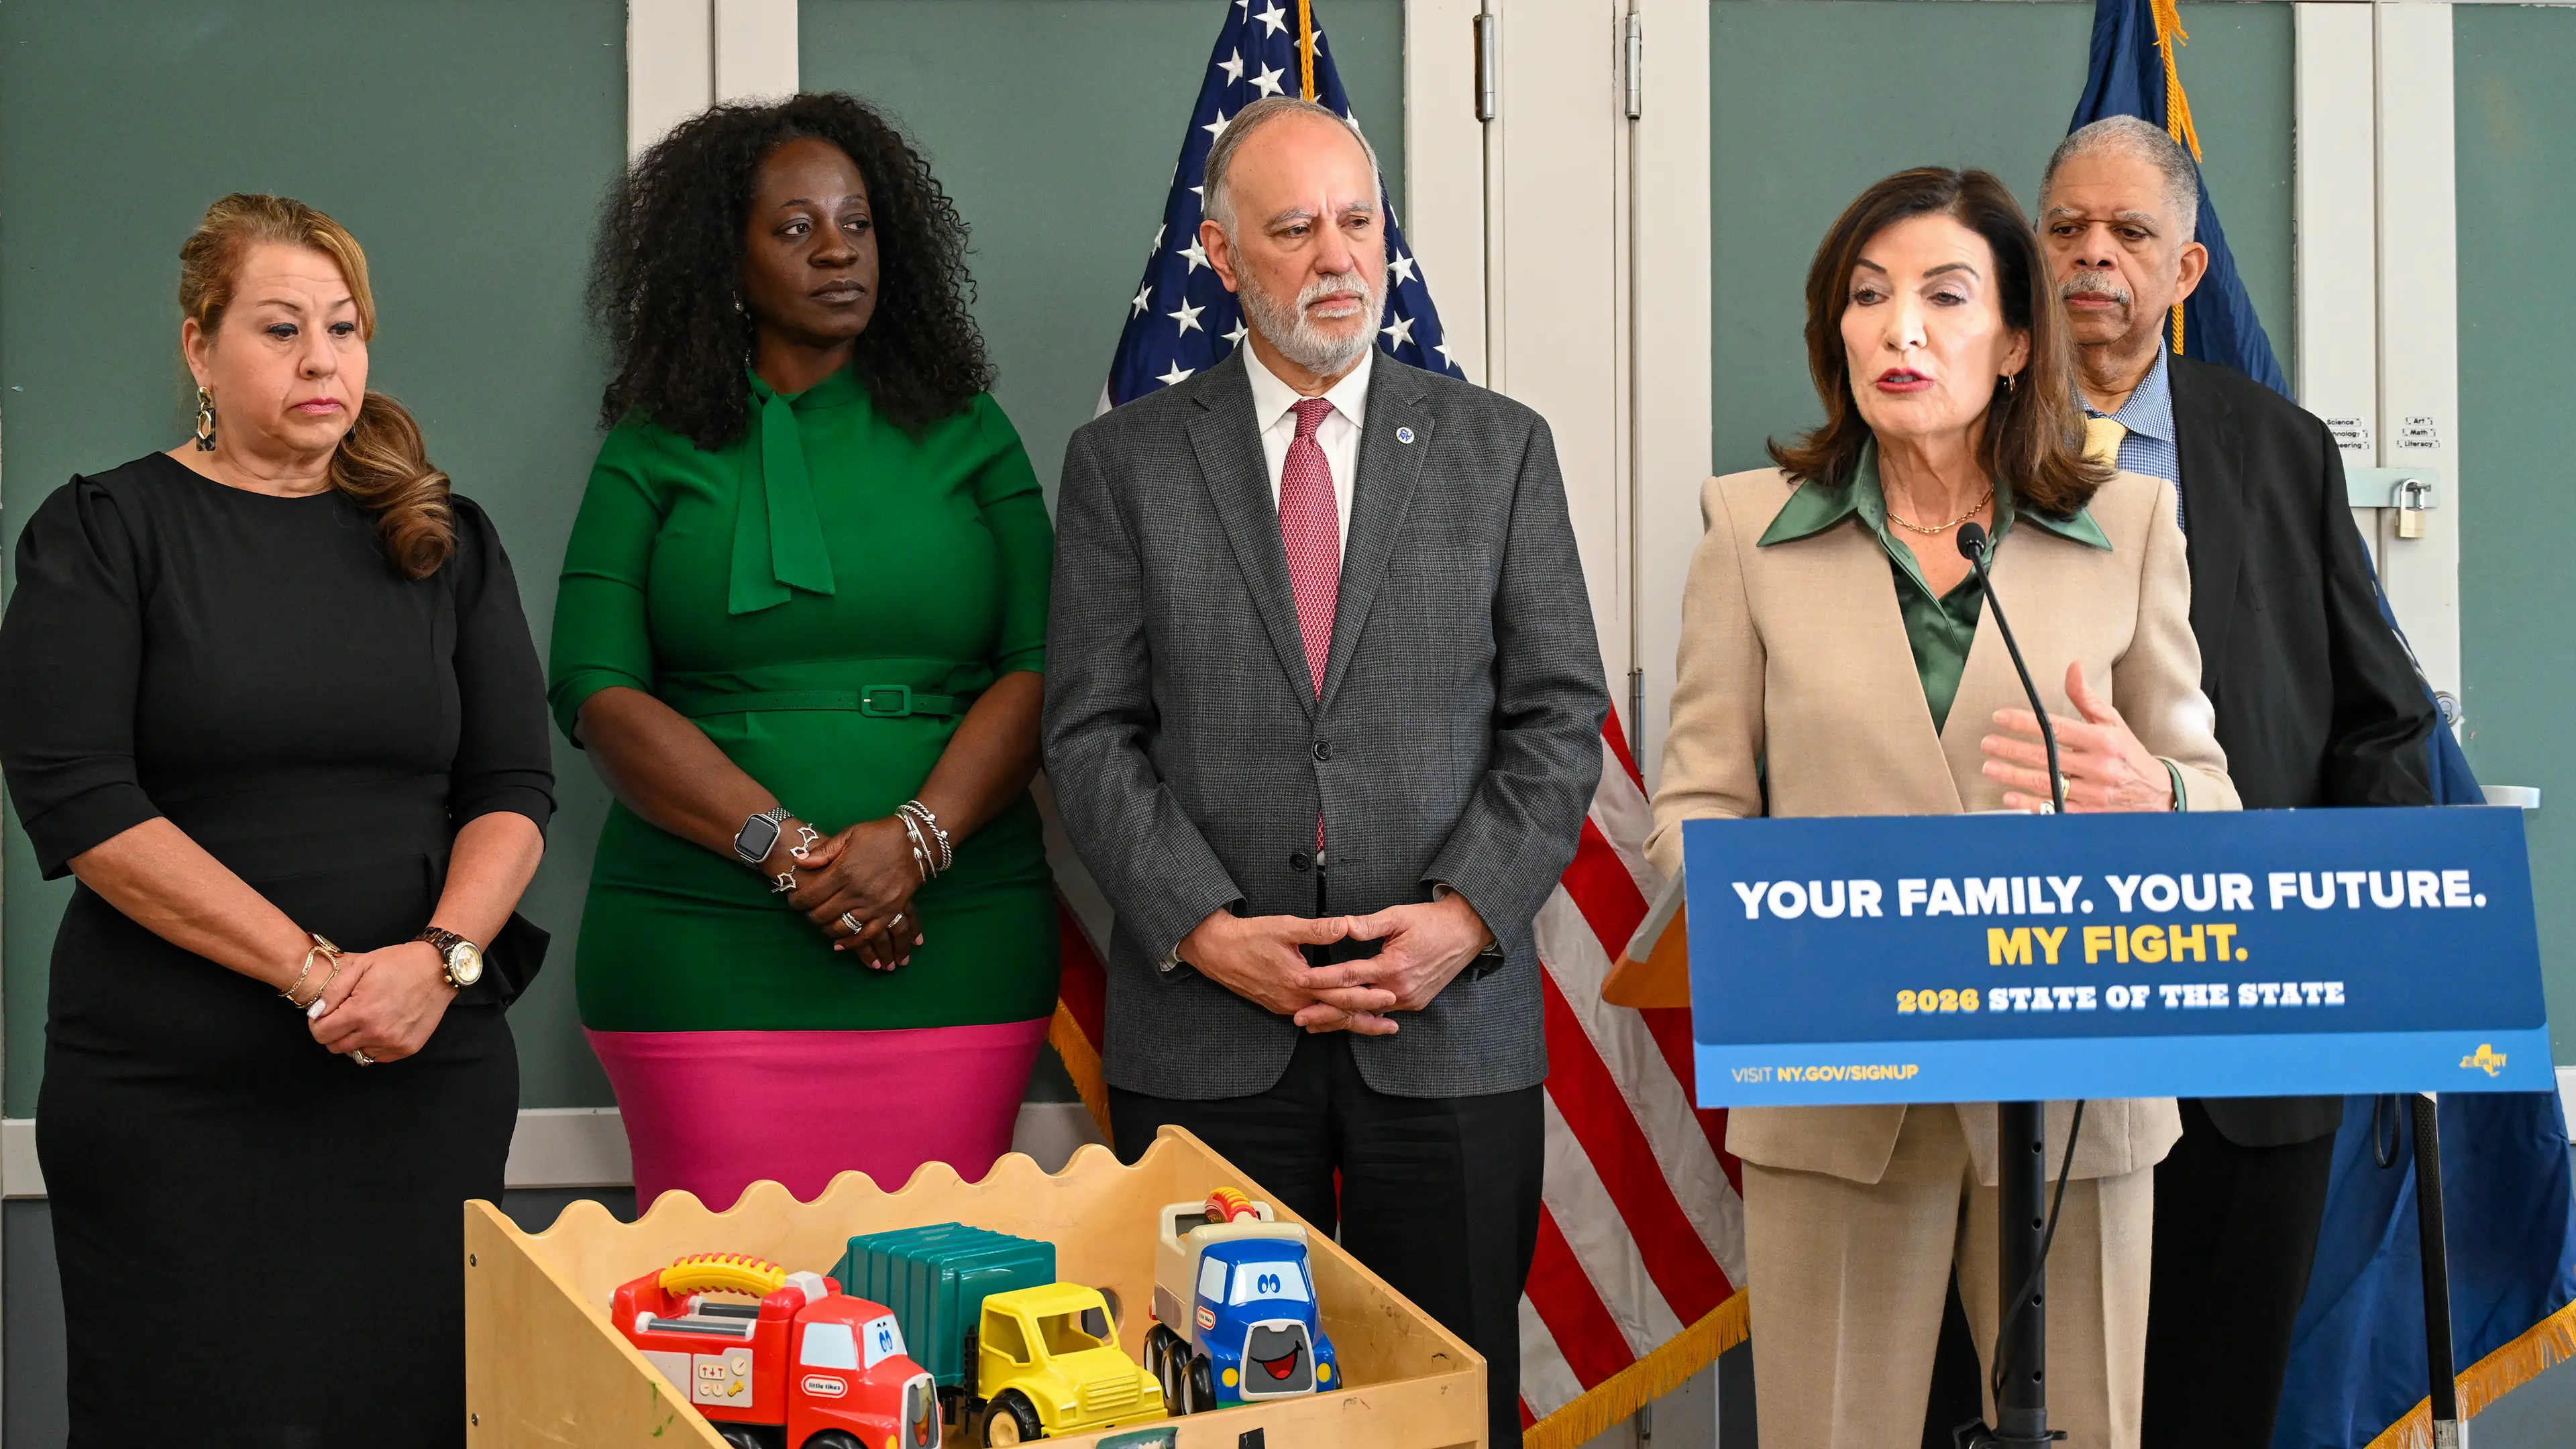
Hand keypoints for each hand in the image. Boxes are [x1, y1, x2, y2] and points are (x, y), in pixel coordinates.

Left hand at [307, 941, 455, 1062]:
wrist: (438, 969)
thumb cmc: (399, 964)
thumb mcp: (361, 965)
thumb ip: (333, 991)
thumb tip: (316, 1012)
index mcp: (361, 1012)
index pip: (321, 1034)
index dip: (317, 1023)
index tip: (325, 1014)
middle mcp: (377, 1033)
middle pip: (336, 1047)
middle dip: (334, 1032)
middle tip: (345, 1014)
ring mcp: (394, 1043)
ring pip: (356, 1053)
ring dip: (355, 1039)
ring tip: (367, 1018)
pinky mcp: (408, 1048)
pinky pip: (377, 1056)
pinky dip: (374, 1044)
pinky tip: (382, 1025)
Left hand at [786, 819, 923, 969]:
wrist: (916, 841)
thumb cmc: (880, 835)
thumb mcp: (850, 834)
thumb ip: (823, 850)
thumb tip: (798, 861)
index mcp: (844, 870)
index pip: (811, 895)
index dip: (797, 901)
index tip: (794, 900)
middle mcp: (857, 891)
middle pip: (823, 914)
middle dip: (810, 915)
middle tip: (808, 911)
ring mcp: (874, 905)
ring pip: (841, 928)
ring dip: (827, 929)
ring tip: (823, 922)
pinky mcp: (888, 913)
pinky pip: (866, 935)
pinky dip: (851, 943)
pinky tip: (840, 944)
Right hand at [1175, 909, 1395, 1031]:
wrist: (1216, 951)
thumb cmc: (1249, 936)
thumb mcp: (1284, 927)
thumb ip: (1318, 929)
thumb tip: (1346, 925)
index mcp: (1299, 982)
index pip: (1340, 994)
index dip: (1367, 996)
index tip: (1390, 996)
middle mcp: (1294, 1001)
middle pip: (1337, 1015)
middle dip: (1366, 1019)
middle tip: (1393, 1024)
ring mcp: (1285, 1007)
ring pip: (1324, 1020)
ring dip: (1350, 1024)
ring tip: (1375, 1026)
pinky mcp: (1279, 1006)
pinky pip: (1311, 1017)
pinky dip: (1330, 1021)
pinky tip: (1341, 1020)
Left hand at [1297, 895, 1494, 1031]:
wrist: (1465, 933)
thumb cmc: (1431, 921)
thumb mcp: (1399, 916)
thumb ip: (1368, 924)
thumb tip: (1341, 925)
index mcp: (1394, 965)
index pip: (1349, 975)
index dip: (1323, 979)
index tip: (1301, 981)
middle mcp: (1400, 988)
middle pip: (1354, 1003)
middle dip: (1324, 1011)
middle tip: (1298, 1016)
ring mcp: (1409, 999)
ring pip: (1367, 1013)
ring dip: (1340, 1019)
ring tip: (1314, 1025)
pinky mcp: (1415, 1003)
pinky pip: (1382, 1013)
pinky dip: (1362, 1017)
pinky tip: (1343, 1021)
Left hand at [1980, 661, 2175, 813]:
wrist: (2157, 794)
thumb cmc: (2128, 754)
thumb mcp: (2112, 722)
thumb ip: (2087, 698)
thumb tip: (2073, 667)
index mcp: (2103, 740)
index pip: (2056, 728)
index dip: (2025, 722)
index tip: (2000, 717)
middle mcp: (2098, 767)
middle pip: (2046, 756)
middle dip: (2012, 749)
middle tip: (1987, 743)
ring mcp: (2093, 793)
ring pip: (2046, 783)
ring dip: (2013, 776)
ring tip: (1990, 767)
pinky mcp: (2089, 814)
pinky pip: (2054, 809)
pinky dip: (2030, 805)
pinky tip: (2009, 797)